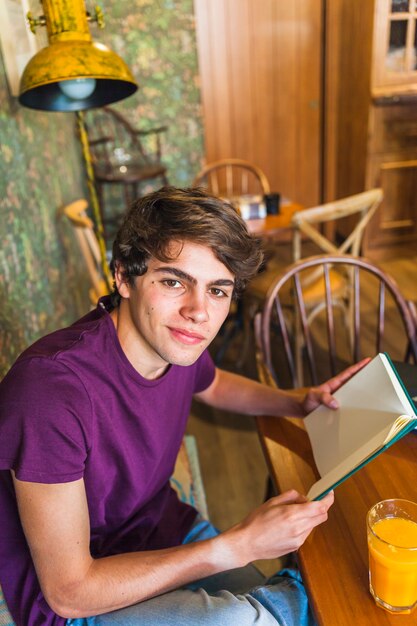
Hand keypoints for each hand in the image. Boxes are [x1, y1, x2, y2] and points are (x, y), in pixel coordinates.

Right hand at [219, 489, 333, 565]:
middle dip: (320, 508)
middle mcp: (298, 528)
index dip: (328, 499)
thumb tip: (304, 498)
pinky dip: (302, 527)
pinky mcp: (296, 547)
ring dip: (310, 518)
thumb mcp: (272, 502)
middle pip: (321, 517)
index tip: (329, 493)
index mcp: (292, 515)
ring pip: (314, 525)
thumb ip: (291, 496)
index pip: (320, 507)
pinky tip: (288, 526)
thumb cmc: (256, 522)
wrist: (247, 543)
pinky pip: (305, 534)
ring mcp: (298, 540)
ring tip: (292, 515)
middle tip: (311, 502)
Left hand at [301, 357, 370, 414]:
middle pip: (355, 383)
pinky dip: (357, 409)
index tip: (368, 360)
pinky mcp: (340, 409)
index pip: (348, 373)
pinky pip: (351, 408)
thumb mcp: (313, 396)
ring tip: (376, 395)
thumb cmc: (308, 401)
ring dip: (363, 396)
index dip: (358, 366)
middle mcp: (340, 391)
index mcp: (335, 384)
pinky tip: (364, 414)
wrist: (303, 411)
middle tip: (378, 374)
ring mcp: (340, 399)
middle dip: (366, 378)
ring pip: (355, 396)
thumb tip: (336, 404)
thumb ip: (323, 398)